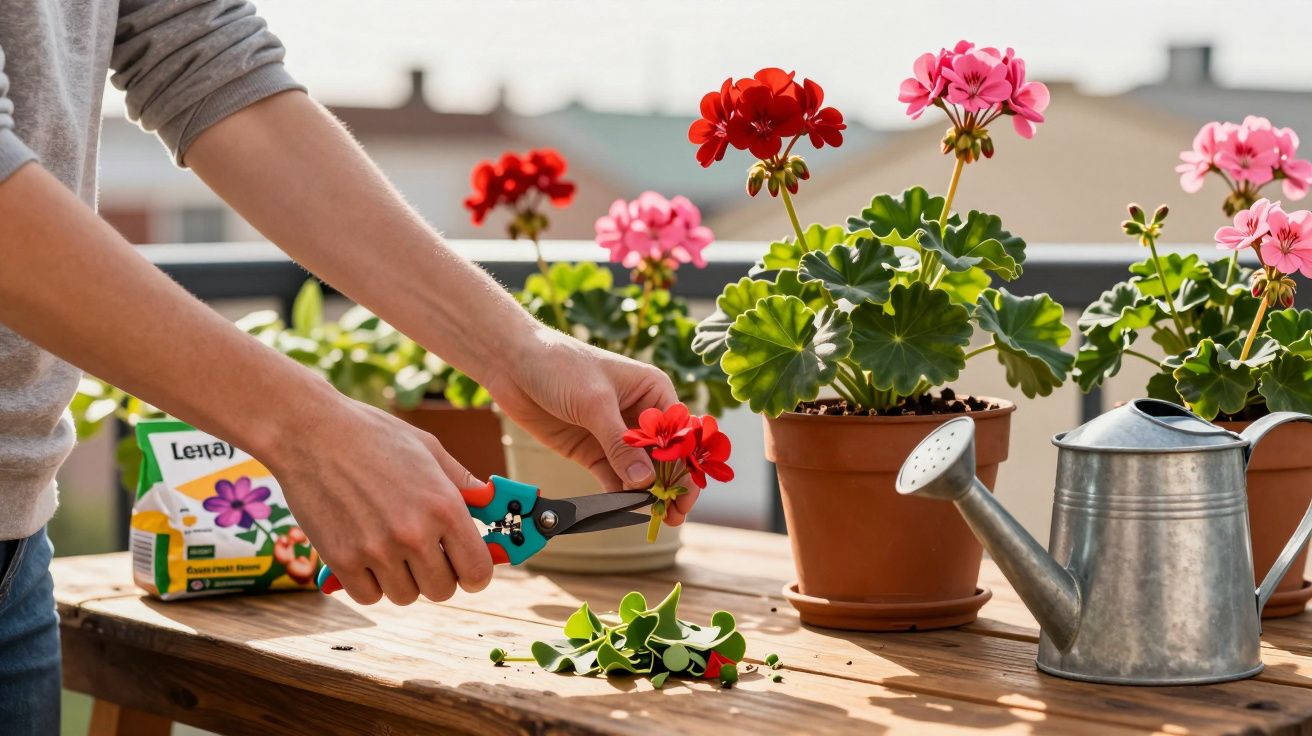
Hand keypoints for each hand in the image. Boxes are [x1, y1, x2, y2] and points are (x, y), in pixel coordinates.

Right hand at [263, 397, 492, 604]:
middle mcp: (414, 534)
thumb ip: (463, 483)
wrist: (309, 431)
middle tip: (424, 554)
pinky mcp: (341, 561)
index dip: (476, 574)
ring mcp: (376, 550)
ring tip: (391, 547)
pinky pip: (368, 596)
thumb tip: (489, 504)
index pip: (478, 571)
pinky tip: (365, 554)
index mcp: (444, 506)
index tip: (466, 568)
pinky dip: (369, 582)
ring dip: (402, 579)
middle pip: (442, 590)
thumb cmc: (372, 435)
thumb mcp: (429, 449)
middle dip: (438, 576)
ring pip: (405, 596)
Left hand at [485, 328, 698, 524]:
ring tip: (655, 518)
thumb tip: (645, 482)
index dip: (685, 464)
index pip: (679, 434)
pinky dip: (620, 494)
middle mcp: (639, 415)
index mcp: (652, 392)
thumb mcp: (594, 403)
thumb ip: (620, 444)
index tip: (683, 492)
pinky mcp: (592, 451)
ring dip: (647, 495)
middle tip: (674, 514)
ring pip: (640, 472)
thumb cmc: (559, 365)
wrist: (512, 364)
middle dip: (670, 485)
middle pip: (665, 458)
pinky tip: (625, 509)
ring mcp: (615, 435)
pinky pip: (613, 477)